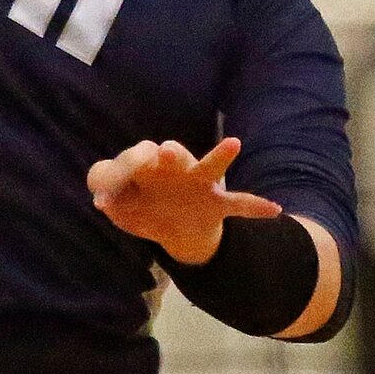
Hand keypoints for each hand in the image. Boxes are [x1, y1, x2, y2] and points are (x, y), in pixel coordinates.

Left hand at [87, 136, 280, 266]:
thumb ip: (109, 195)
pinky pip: (238, 202)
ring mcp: (199, 184)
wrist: (176, 229)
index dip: (118, 176)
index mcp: (149, 164)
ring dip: (220, 156)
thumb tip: (101, 200)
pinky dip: (255, 206)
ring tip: (234, 144)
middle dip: (168, 153)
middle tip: (162, 152)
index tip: (104, 198)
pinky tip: (273, 209)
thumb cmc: (144, 205)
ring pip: (210, 165)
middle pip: (172, 153)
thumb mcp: (122, 205)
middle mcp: (176, 167)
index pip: (133, 160)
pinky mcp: (216, 203)